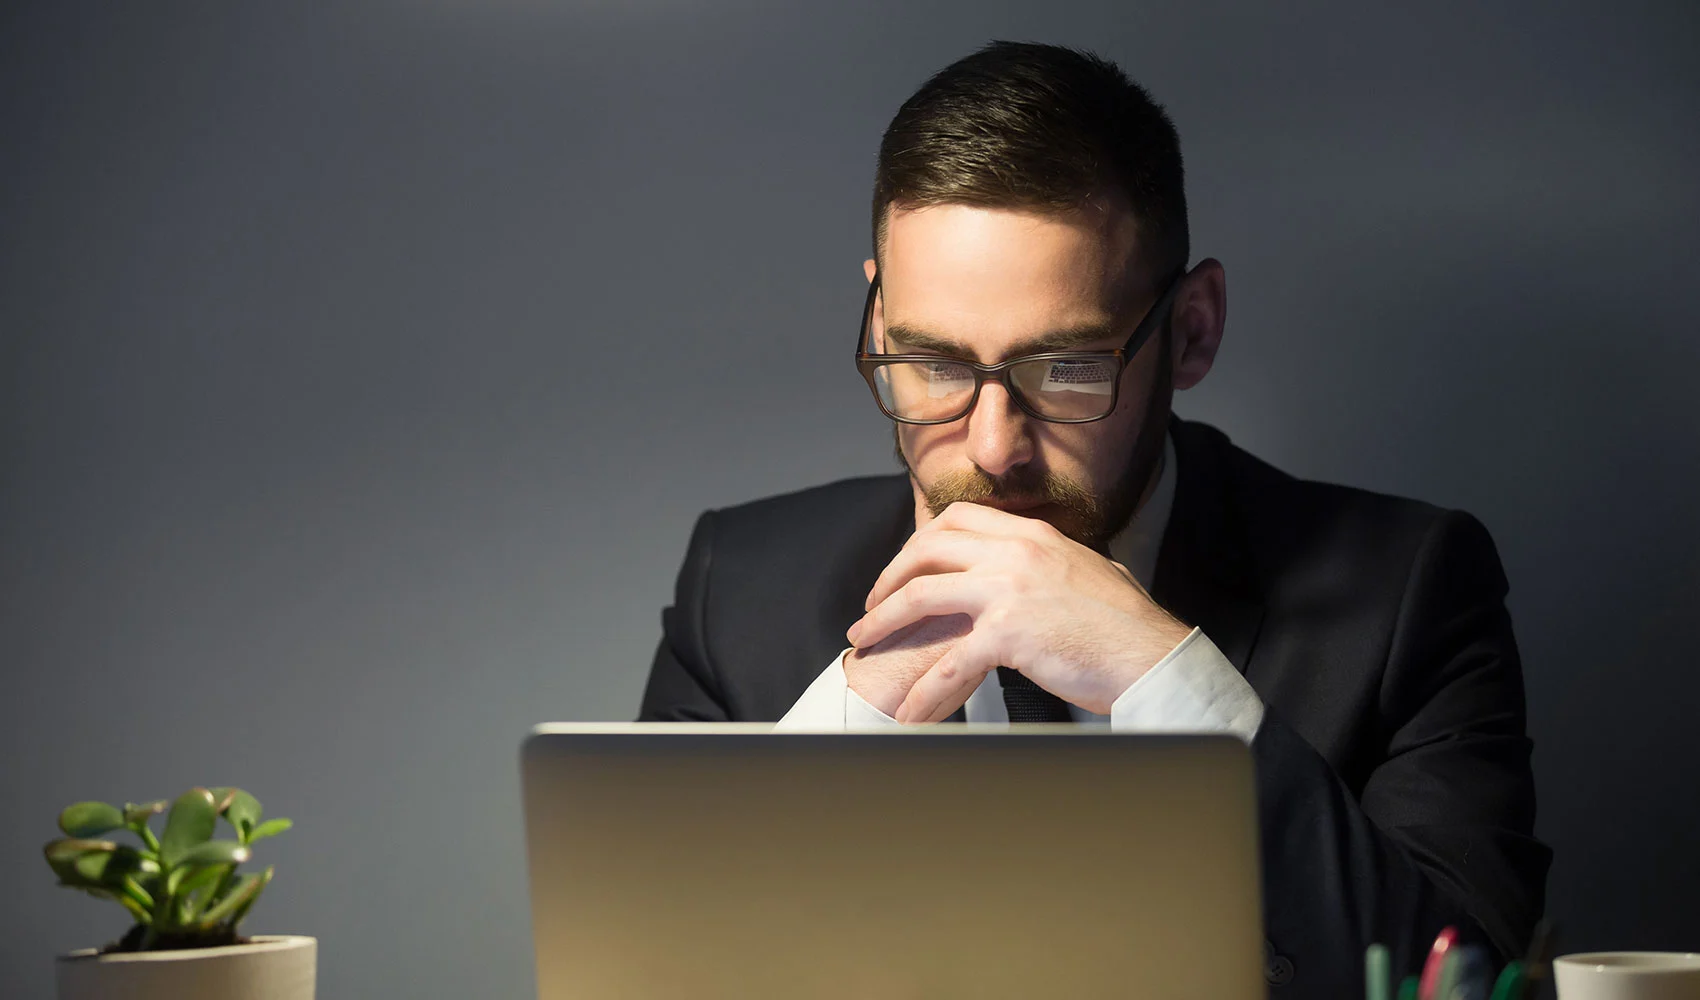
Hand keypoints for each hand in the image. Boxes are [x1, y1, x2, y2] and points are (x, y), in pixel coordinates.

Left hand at [845, 502, 1190, 722]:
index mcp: (1031, 534)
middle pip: (927, 548)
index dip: (919, 541)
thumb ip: (1047, 563)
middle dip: (889, 576)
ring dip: (884, 619)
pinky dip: (924, 690)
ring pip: (922, 594)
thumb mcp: (1084, 571)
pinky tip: (910, 710)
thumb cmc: (1125, 626)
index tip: (905, 567)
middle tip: (872, 604)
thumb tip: (1030, 570)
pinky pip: (950, 661)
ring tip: (864, 641)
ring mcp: (1010, 589)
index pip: (957, 517)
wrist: (1152, 657)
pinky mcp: (1010, 633)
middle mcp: (1016, 551)